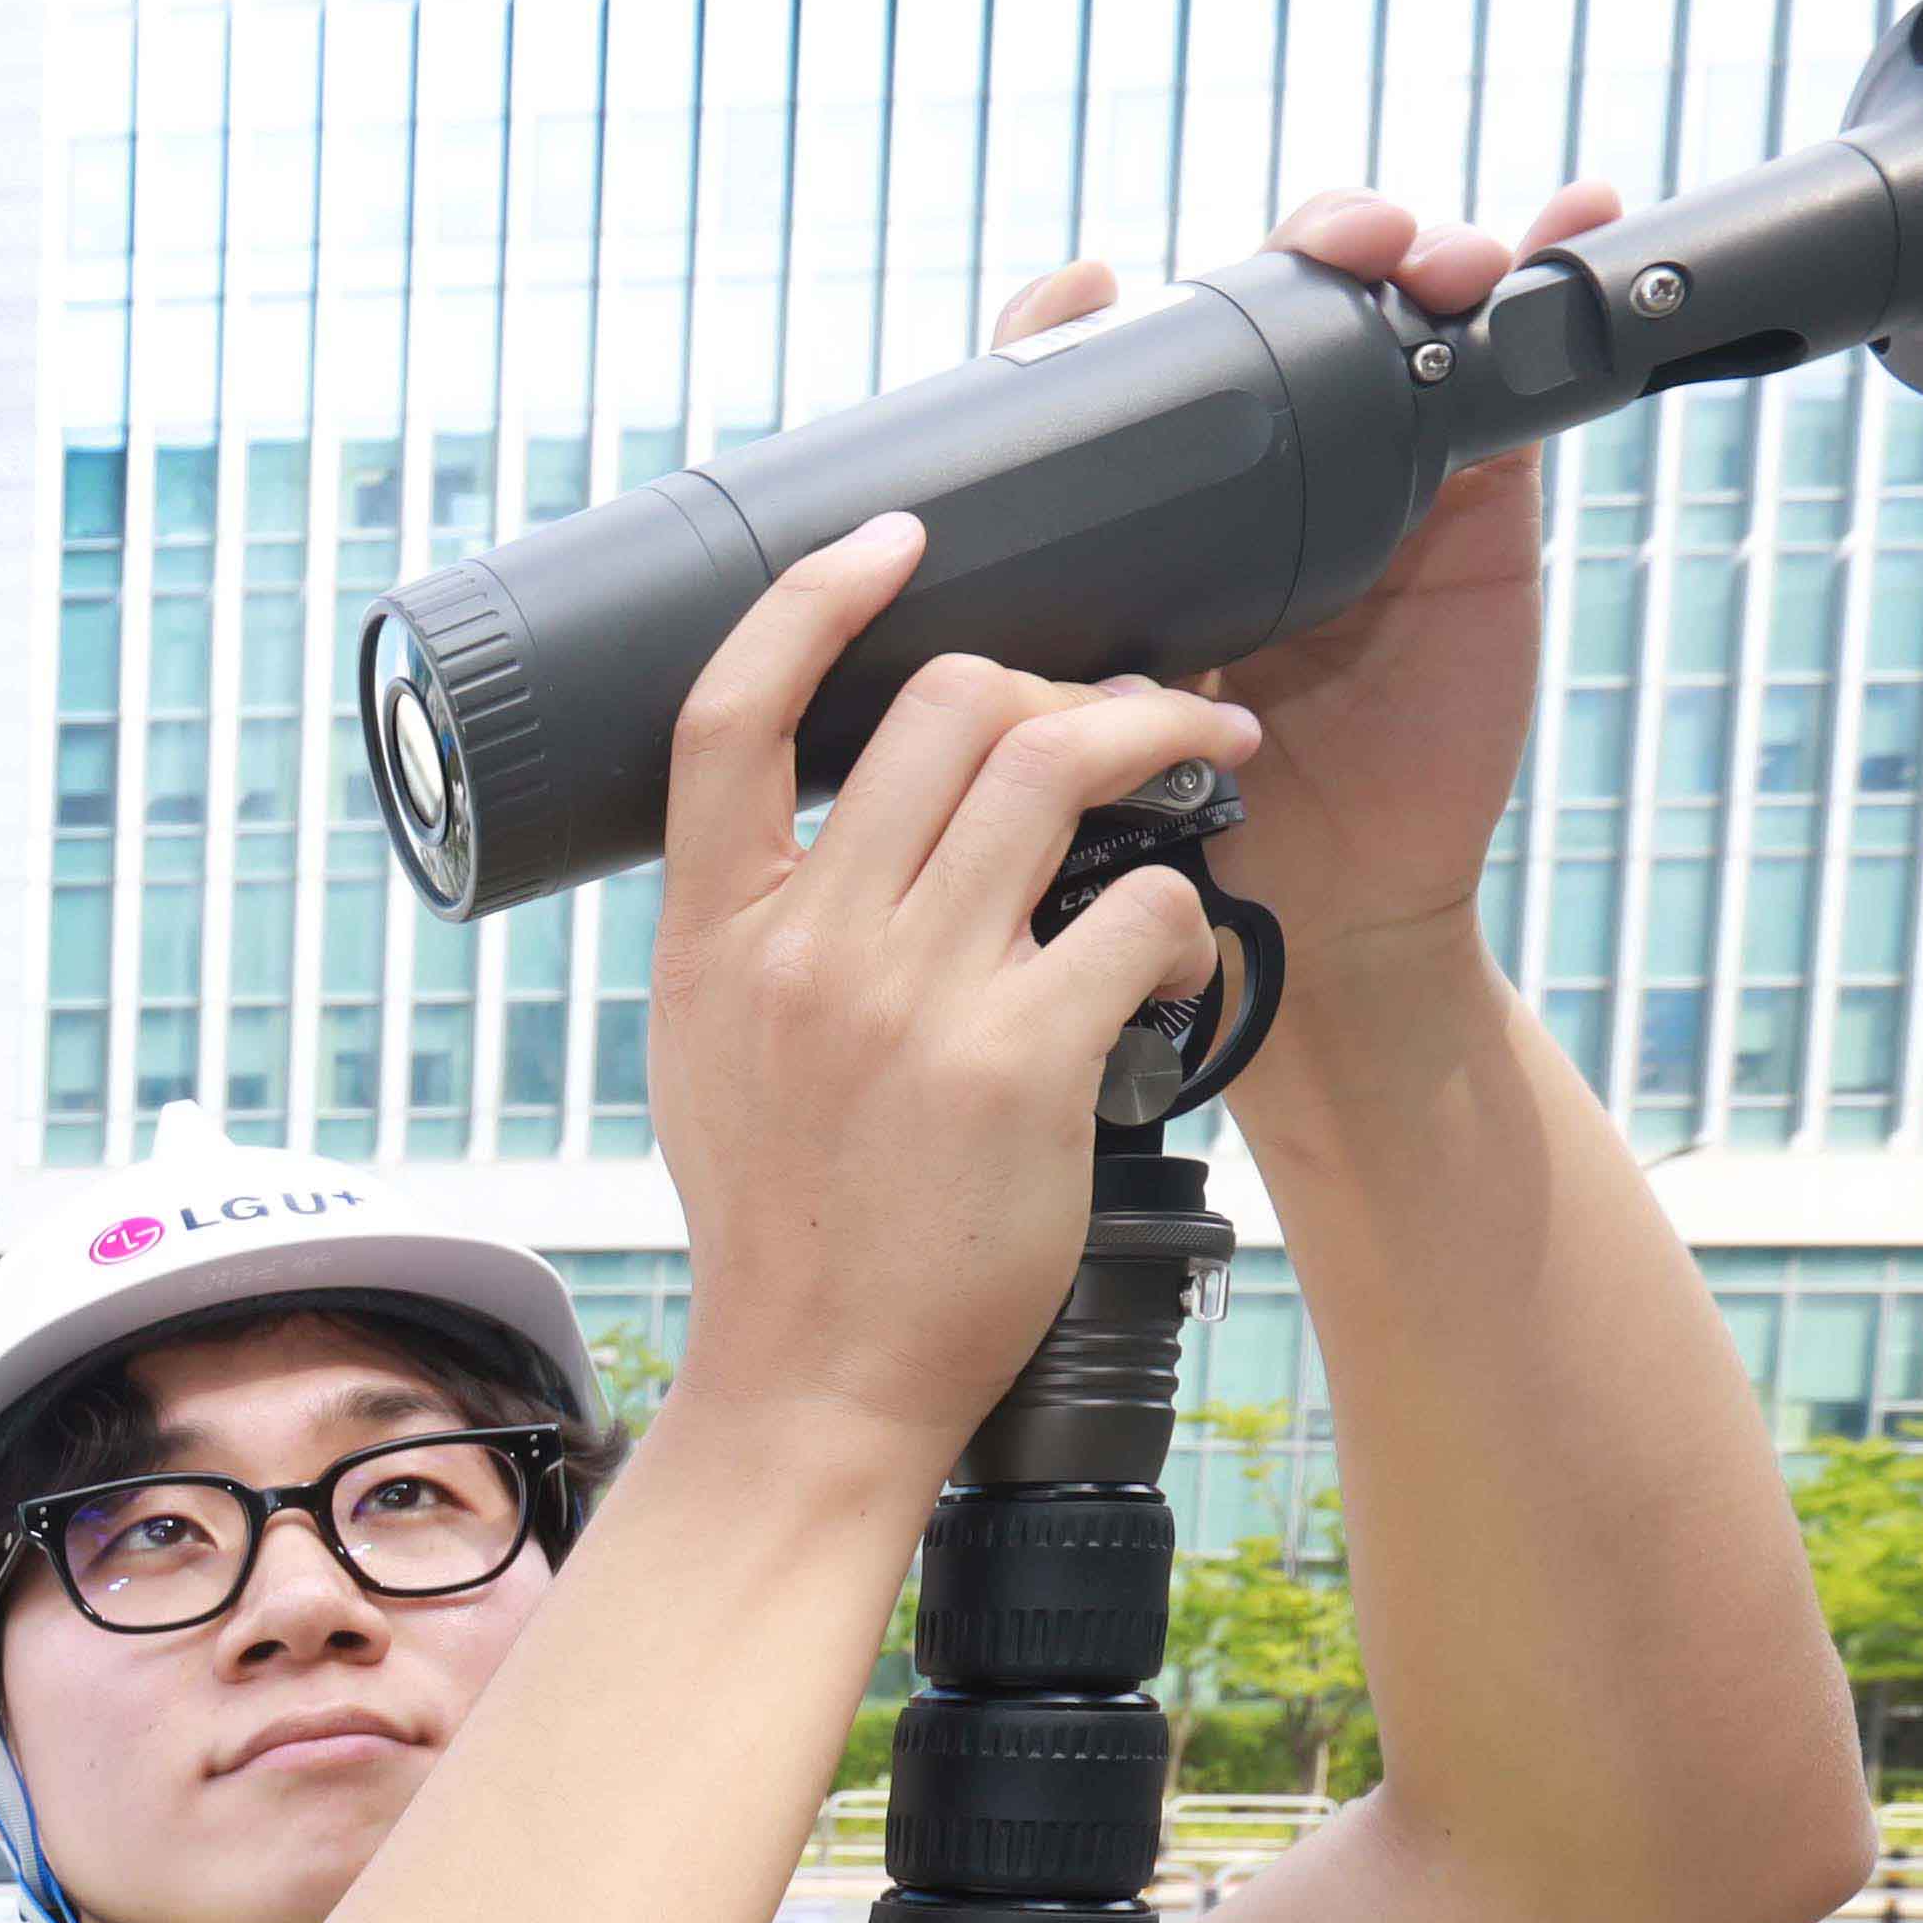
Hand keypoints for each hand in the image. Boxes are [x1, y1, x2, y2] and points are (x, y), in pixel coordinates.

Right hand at [641, 518, 1258, 1461]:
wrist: (814, 1384)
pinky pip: (1138, 912)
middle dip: (1056, 681)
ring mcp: (908, 1000)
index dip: (811, 595)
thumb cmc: (785, 1225)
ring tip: (1209, 766)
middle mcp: (803, 948)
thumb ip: (762, 932)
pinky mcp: (1018, 1061)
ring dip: (1157, 744)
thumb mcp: (712, 1054)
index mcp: (713, 936)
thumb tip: (846, 817)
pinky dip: (1182, 917)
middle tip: (1130, 708)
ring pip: (1051, 771)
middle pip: (936, 708)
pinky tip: (1175, 967)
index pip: (730, 713)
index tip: (895, 538)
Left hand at [990, 179, 1625, 963]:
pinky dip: (1537, 307)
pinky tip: (1570, 214)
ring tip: (1428, 245)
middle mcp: (1259, 482)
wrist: (1301, 906)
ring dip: (1418, 257)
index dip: (1099, 314)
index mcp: (1148, 512)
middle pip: (1276, 316)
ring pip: (1393, 329)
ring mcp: (1370, 486)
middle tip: (1327, 241)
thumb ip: (1031, 632)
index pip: (1114, 373)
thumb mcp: (1072, 708)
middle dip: (1302, 251)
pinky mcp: (1473, 514)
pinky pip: (1510, 395)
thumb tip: (926, 554)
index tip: (1087, 287)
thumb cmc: (1168, 818)